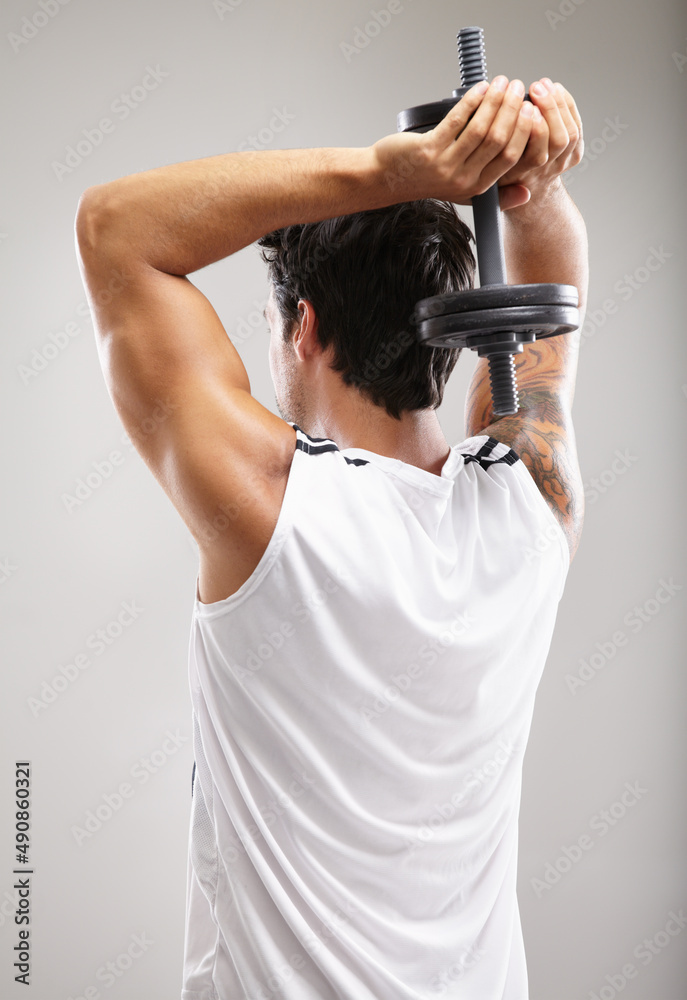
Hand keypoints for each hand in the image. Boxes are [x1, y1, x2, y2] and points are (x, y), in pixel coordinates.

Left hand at [372, 76, 535, 206]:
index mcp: (477, 187)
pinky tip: (479, 88)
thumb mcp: (464, 192)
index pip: (511, 157)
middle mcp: (463, 179)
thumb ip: (496, 193)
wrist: (388, 179)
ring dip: (494, 100)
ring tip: (502, 82)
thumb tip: (526, 195)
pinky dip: (471, 101)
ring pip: (480, 129)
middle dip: (512, 109)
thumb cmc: (427, 179)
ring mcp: (445, 165)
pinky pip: (456, 120)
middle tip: (519, 88)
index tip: (532, 109)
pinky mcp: (428, 150)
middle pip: (499, 140)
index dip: (525, 131)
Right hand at [496, 78, 583, 205]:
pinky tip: (555, 89)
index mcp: (523, 174)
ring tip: (544, 85)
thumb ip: (491, 143)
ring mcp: (562, 162)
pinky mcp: (574, 153)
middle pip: (559, 140)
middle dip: (550, 109)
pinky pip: (576, 126)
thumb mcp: (490, 163)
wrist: (531, 188)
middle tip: (536, 88)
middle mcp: (545, 170)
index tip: (524, 105)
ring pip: (570, 133)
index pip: (536, 154)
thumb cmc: (506, 170)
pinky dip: (568, 104)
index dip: (534, 128)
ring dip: (559, 104)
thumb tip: (490, 109)